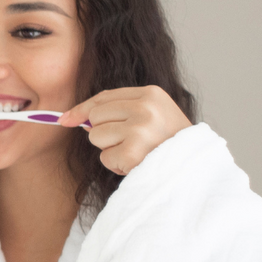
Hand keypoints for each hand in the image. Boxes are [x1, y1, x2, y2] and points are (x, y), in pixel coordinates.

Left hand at [57, 85, 191, 175]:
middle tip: (131, 142)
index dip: (82, 109)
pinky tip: (137, 163)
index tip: (65, 119)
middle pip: (95, 117)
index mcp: (151, 94)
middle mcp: (145, 107)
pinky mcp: (133, 151)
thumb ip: (118, 111)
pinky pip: (105, 157)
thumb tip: (72, 118)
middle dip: (104, 132)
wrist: (196, 167)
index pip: (104, 97)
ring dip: (111, 150)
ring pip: (96, 137)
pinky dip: (116, 165)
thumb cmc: (168, 143)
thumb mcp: (151, 116)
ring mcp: (140, 128)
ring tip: (137, 152)